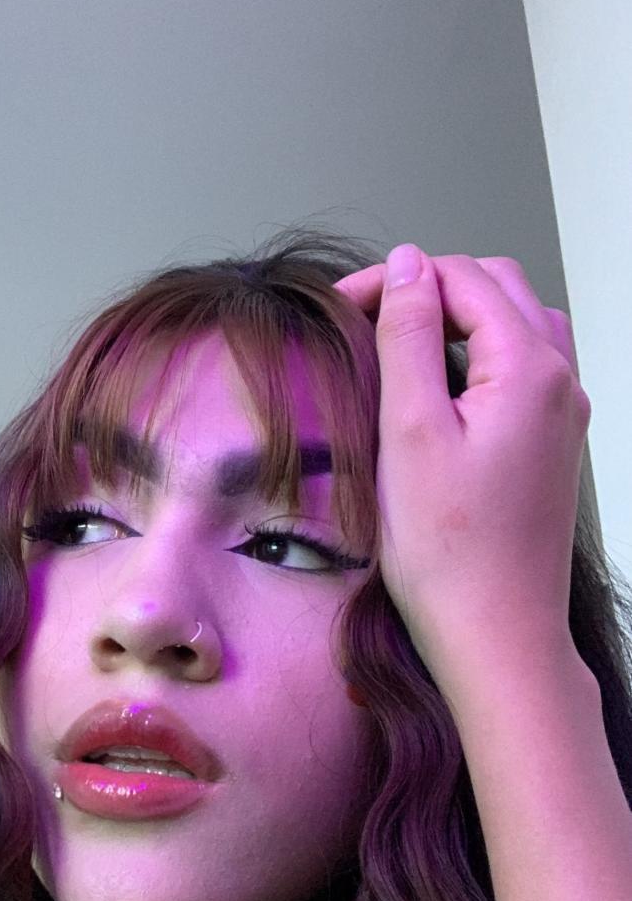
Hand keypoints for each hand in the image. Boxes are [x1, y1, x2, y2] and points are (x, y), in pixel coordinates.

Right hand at [333, 247, 590, 692]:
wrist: (496, 633)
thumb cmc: (448, 552)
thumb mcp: (409, 433)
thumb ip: (408, 339)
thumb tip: (406, 267)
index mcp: (530, 368)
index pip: (462, 279)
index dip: (396, 280)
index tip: (339, 310)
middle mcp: (560, 382)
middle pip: (496, 290)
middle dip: (428, 290)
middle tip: (363, 322)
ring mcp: (560, 415)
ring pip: (515, 325)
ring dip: (456, 321)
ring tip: (396, 351)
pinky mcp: (550, 446)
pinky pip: (522, 370)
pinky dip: (477, 357)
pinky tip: (436, 393)